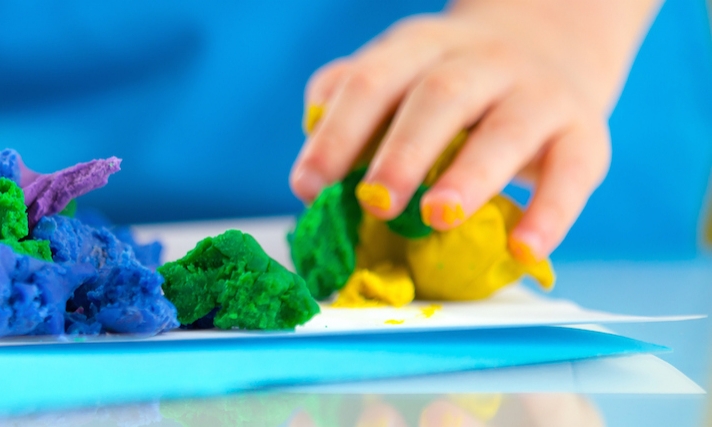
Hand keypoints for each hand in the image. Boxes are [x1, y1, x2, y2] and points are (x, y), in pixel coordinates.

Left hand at [290, 0, 654, 261]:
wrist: (552, 46)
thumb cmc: (451, 86)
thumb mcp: (400, 75)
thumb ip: (353, 105)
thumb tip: (312, 155)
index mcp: (422, 48)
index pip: (373, 82)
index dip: (337, 134)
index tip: (308, 185)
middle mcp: (483, 62)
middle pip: (439, 99)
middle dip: (402, 153)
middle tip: (374, 202)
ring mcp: (538, 94)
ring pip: (506, 129)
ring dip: (469, 176)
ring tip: (437, 217)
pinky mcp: (585, 133)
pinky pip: (572, 173)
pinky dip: (550, 215)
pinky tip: (524, 251)